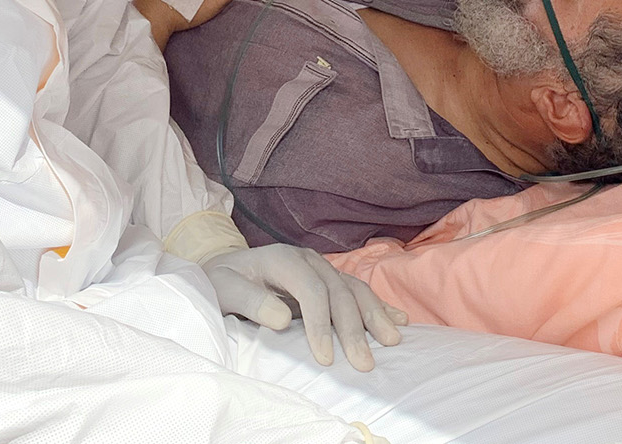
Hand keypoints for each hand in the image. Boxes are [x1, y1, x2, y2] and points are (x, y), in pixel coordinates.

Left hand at [204, 244, 407, 371]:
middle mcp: (308, 260)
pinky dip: (379, 306)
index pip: (312, 290)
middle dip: (354, 329)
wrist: (225, 268)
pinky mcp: (328, 279)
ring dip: (375, 316)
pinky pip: (358, 290)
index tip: (325, 359)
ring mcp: (321, 268)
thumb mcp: (224, 289)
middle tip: (364, 363)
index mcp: (284, 259)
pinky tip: (398, 320)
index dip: (321, 324)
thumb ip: (250, 301)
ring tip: (391, 341)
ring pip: (355, 289)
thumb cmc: (222, 281)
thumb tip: (282, 318)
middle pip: (339, 292)